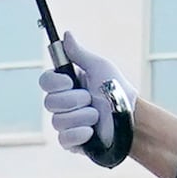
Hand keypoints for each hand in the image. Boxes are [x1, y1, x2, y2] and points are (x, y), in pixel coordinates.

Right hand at [39, 36, 135, 166]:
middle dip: (74, 100)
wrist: (131, 117)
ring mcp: (66, 123)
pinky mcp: (71, 142)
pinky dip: (79, 134)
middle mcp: (62, 104)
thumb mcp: (99, 67)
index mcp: (66, 85)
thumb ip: (80, 54)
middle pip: (49, 102)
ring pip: (57, 121)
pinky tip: (91, 131)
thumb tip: (67, 35)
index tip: (71, 82)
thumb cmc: (117, 90)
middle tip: (90, 99)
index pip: (45, 81)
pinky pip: (63, 139)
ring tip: (97, 115)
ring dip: (82, 116)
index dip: (55, 83)